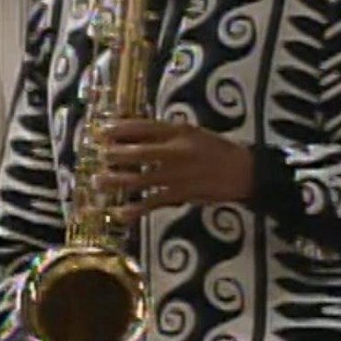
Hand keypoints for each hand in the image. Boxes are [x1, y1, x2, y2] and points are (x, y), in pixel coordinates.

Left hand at [96, 120, 253, 221]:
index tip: (102, 130)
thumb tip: (134, 131)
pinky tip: (119, 213)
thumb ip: (166, 132)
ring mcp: (176, 175)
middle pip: (137, 152)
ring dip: (116, 181)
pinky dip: (134, 209)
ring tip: (98, 182)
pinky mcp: (179, 195)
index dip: (119, 128)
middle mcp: (175, 152)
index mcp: (178, 131)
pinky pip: (152, 202)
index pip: (143, 127)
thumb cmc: (215, 148)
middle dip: (114, 154)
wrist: (242, 171)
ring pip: (140, 178)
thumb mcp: (192, 131)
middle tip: (99, 156)